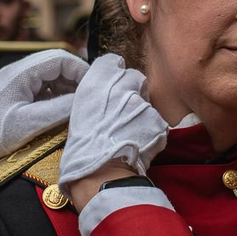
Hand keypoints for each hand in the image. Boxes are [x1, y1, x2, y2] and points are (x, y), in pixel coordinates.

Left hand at [0, 49, 86, 174]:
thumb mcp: (30, 124)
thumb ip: (60, 109)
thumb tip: (85, 100)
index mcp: (20, 72)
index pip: (61, 58)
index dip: (81, 71)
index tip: (93, 90)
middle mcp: (17, 70)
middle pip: (57, 63)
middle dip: (76, 78)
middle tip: (88, 97)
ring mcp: (15, 80)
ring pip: (50, 73)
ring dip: (67, 86)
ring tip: (76, 105)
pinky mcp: (14, 91)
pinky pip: (41, 84)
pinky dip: (55, 94)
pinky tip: (61, 110)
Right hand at [57, 54, 168, 196]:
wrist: (101, 174)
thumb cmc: (82, 148)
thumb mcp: (78, 113)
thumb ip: (94, 95)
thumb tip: (103, 93)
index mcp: (96, 82)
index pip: (112, 61)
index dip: (114, 74)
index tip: (113, 85)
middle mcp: (121, 86)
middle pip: (134, 78)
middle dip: (132, 91)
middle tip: (123, 113)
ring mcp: (142, 103)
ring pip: (147, 102)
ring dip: (141, 113)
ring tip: (130, 133)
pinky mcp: (158, 121)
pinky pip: (157, 122)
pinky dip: (152, 131)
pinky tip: (140, 143)